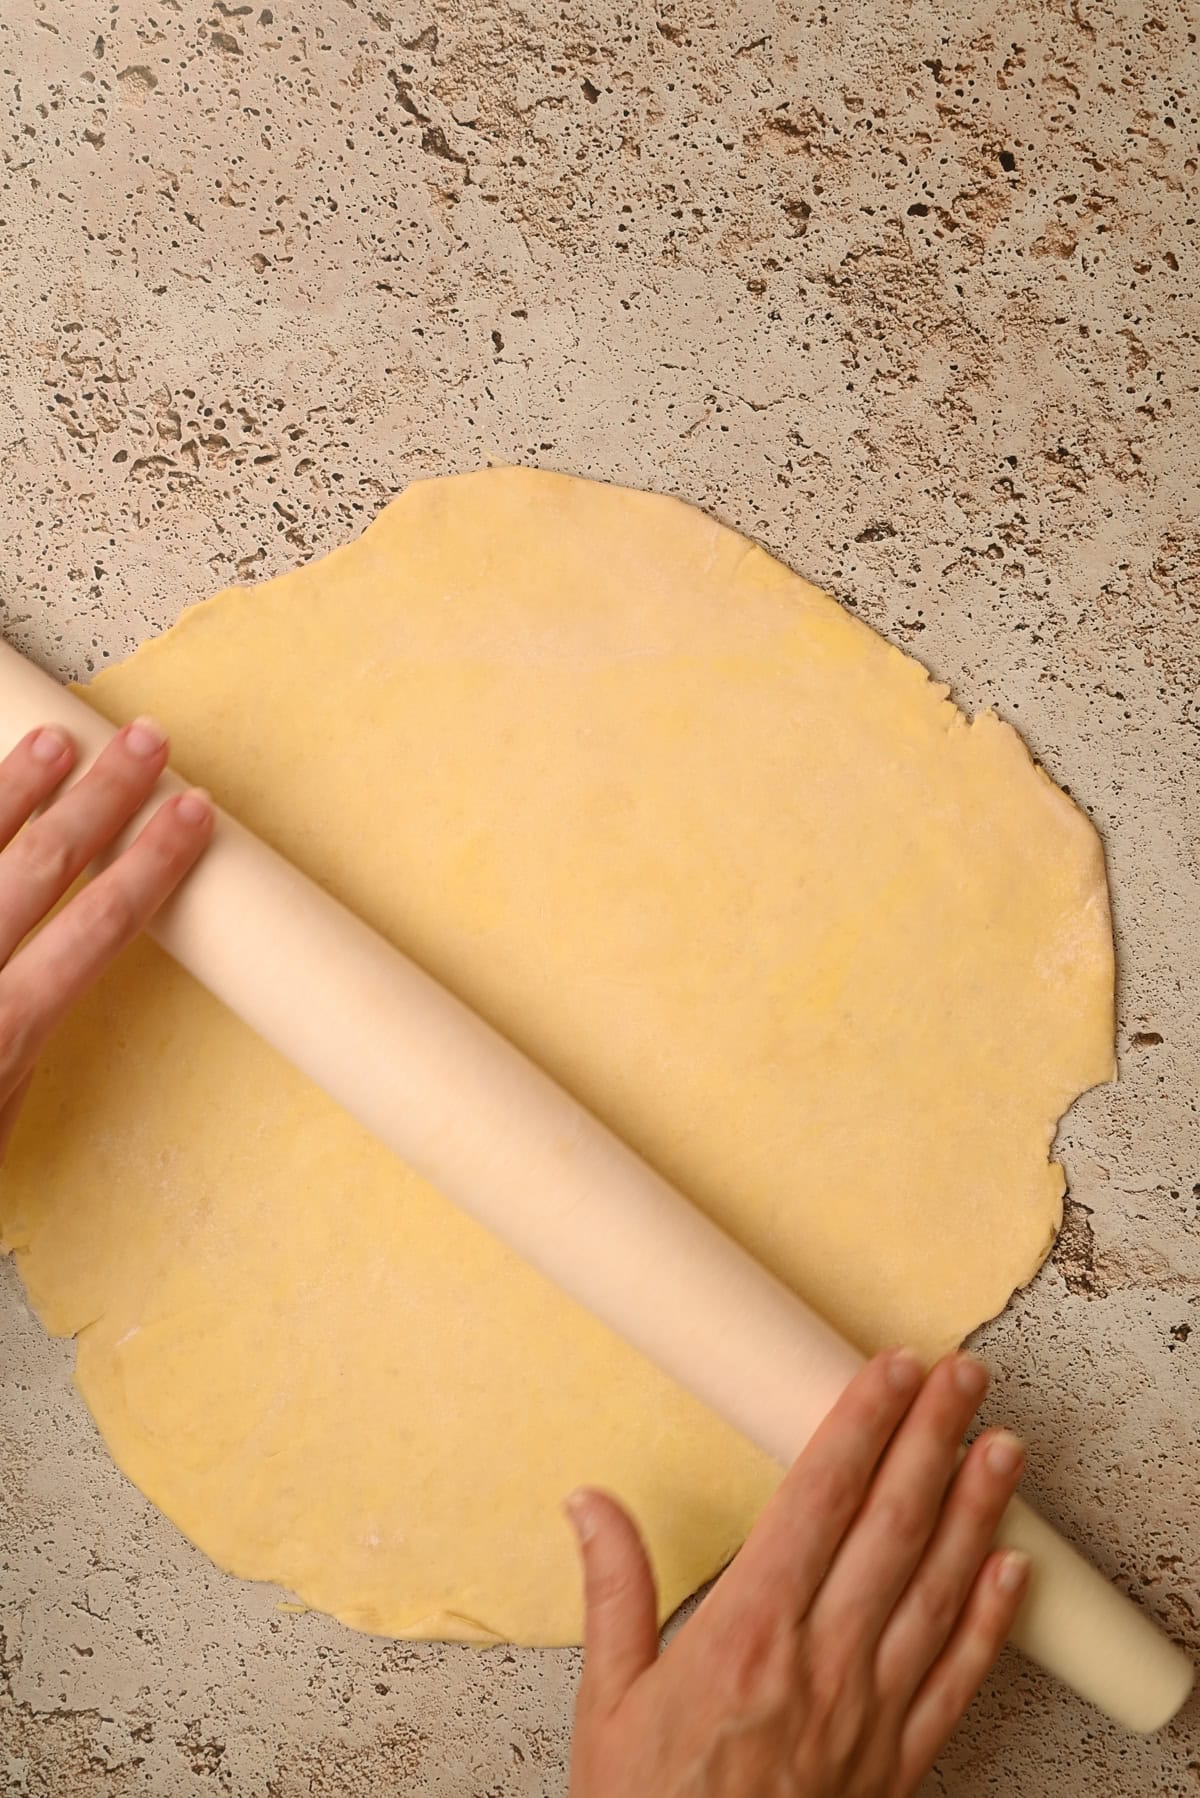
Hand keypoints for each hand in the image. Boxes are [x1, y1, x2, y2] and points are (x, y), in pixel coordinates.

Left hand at [0, 718, 211, 1159]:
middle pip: (41, 863)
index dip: (153, 861)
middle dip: (103, 796)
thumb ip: (16, 1035)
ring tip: (55, 741)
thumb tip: (48, 964)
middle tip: (145, 743)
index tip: (190, 813)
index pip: (100, 923)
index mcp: (2, 1032)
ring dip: (16, 786)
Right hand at [568, 1349, 1027, 1797]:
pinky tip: (1015, 1569)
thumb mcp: (606, 1702)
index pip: (819, 1499)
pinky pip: (957, 1679)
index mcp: (747, 1632)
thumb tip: (589, 1501)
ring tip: (1003, 1444)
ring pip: (936, 1589)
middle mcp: (819, 1660)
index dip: (860, 1425)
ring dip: (976, 1509)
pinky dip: (990, 1619)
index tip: (890, 1370)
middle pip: (891, 1526)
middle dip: (930, 1439)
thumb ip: (614, 1590)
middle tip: (962, 1374)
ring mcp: (868, 1712)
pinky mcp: (898, 1761)